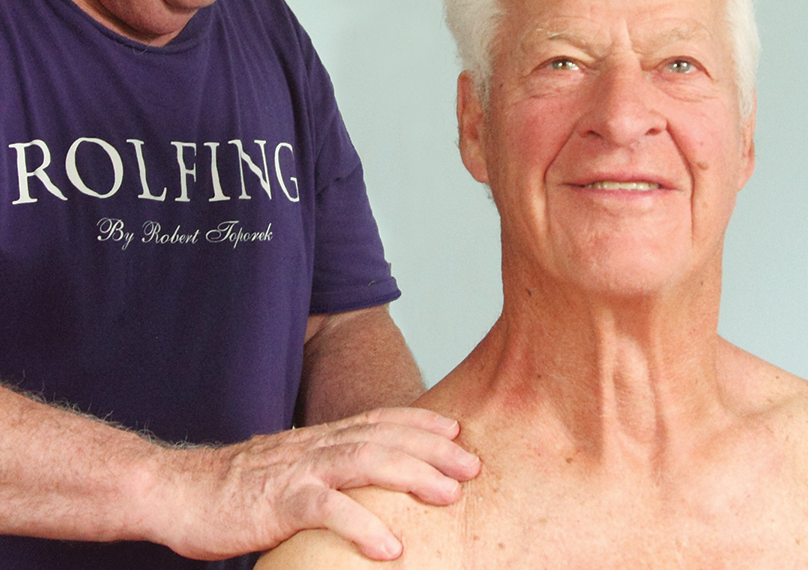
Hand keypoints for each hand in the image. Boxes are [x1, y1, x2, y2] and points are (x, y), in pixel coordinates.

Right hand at [145, 407, 479, 560]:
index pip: (378, 420)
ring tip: (449, 496)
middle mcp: (314, 446)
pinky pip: (326, 509)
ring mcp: (296, 470)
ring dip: (412, 475)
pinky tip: (391, 548)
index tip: (456, 430)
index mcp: (318, 438)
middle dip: (432, 449)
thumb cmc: (237, 487)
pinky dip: (362, 526)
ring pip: (364, 461)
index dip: (420, 421)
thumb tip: (361, 485)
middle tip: (472, 466)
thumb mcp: (290, 469)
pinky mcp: (276, 502)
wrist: (175, 490)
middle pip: (383, 437)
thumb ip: (325, 471)